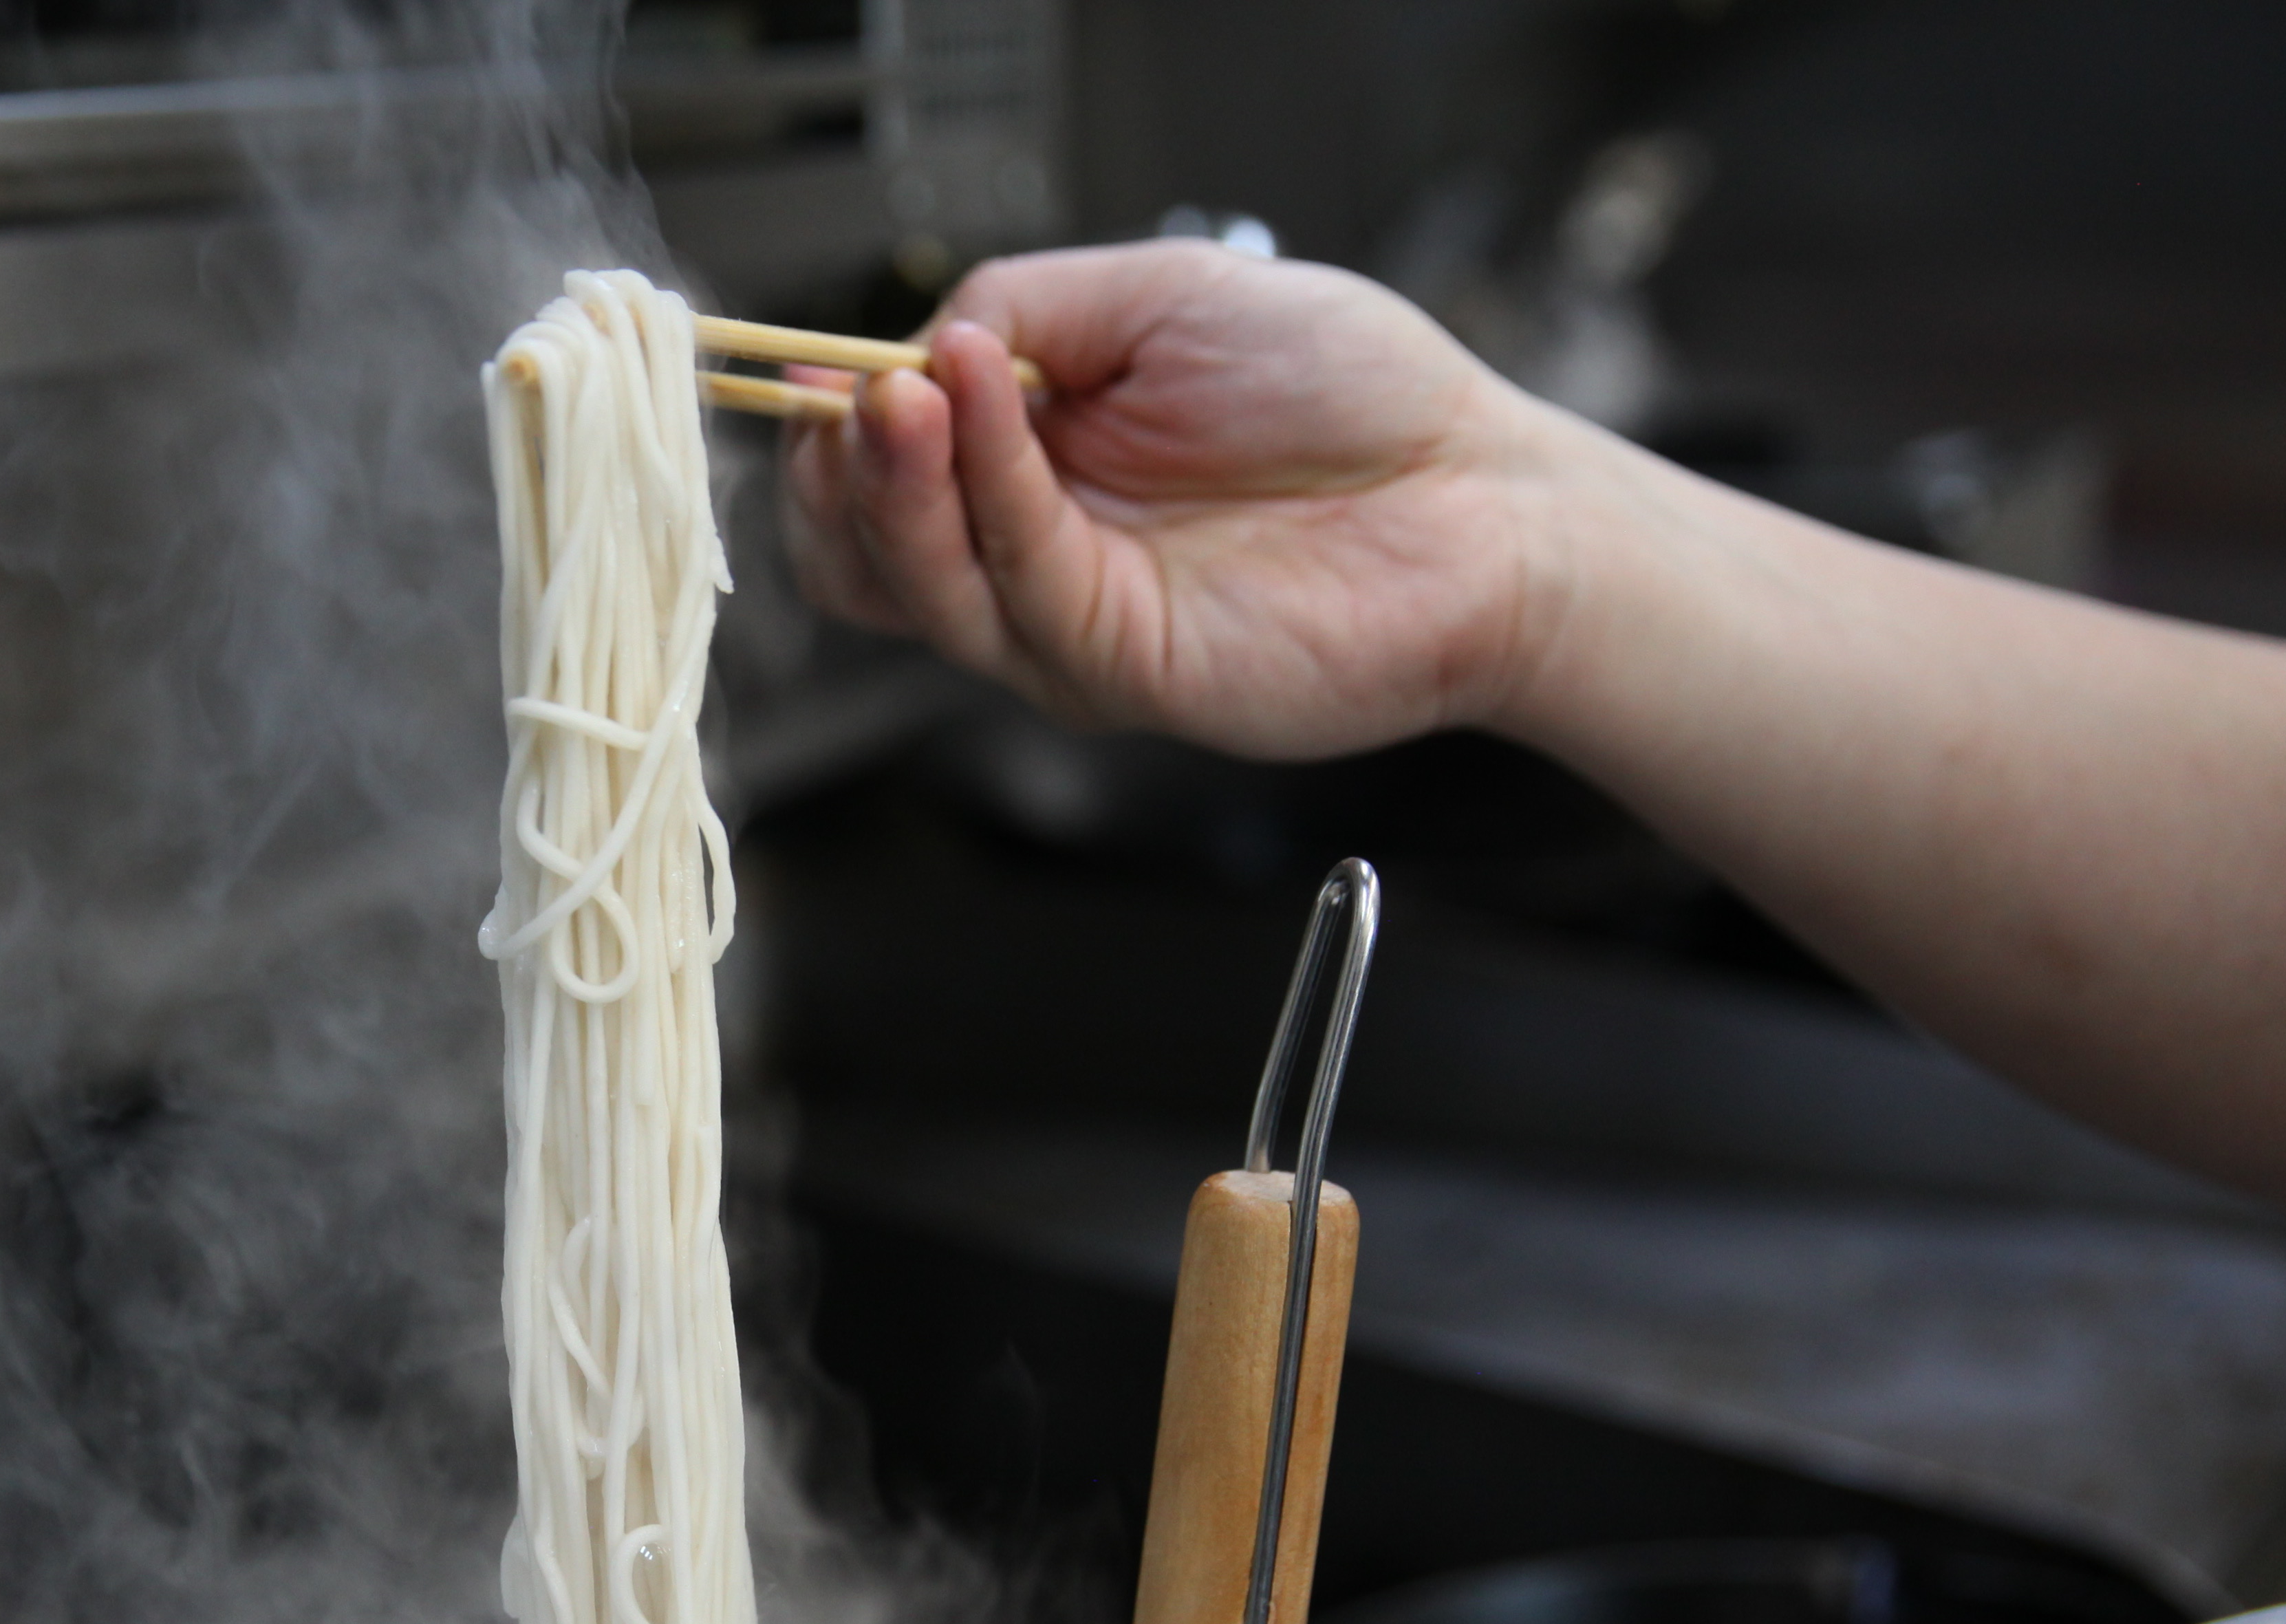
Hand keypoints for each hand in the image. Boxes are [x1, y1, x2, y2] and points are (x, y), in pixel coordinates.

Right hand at [781, 241, 1568, 758]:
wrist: (1480, 498)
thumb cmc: (1357, 400)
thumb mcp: (1163, 293)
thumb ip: (1028, 308)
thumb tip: (913, 346)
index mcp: (1032, 468)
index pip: (877, 477)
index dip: (828, 429)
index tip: (805, 368)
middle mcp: (1034, 556)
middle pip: (859, 557)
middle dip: (831, 476)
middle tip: (849, 396)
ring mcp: (1068, 624)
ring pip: (911, 588)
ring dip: (887, 483)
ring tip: (900, 394)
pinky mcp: (1116, 668)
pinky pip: (1016, 582)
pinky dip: (984, 485)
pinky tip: (982, 401)